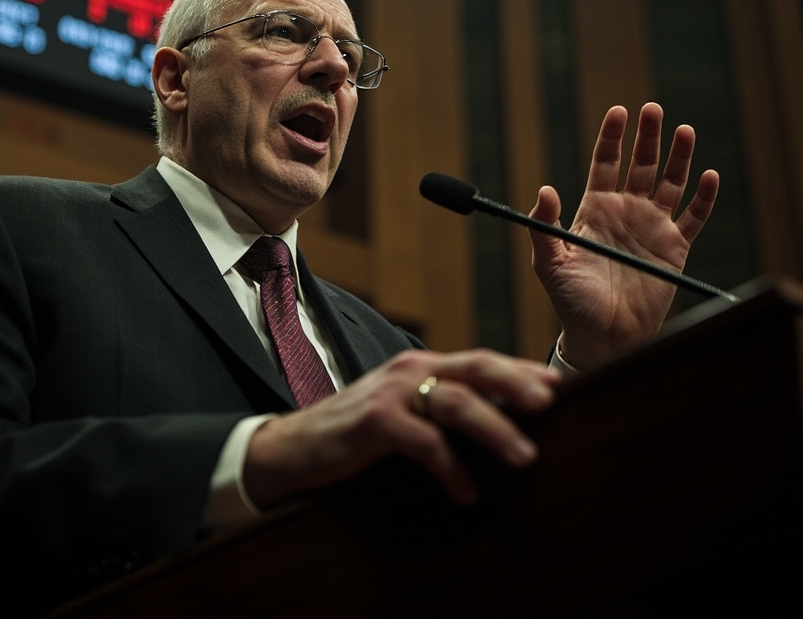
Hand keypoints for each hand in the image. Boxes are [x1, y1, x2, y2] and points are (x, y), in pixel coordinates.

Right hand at [243, 348, 557, 509]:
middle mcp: (410, 370)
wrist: (295, 446)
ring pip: (456, 402)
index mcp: (421, 365)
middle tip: (550, 402)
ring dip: (495, 429)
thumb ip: (440, 408)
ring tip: (524, 456)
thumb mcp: (403, 411)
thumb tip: (499, 424)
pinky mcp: (374, 421)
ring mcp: (391, 392)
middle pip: (475, 368)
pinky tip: (466, 492)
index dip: (518, 369)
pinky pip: (423, 442)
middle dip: (516, 383)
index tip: (557, 383)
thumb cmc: (356, 432)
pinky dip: (450, 469)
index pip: (479, 360)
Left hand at [529, 102, 718, 368]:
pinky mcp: (674, 248)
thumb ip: (544, 224)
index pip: (605, 162)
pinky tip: (709, 175)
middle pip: (640, 164)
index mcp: (595, 209)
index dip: (612, 137)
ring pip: (669, 183)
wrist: (601, 335)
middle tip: (652, 109)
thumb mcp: (549, 261)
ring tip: (684, 130)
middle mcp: (625, 212)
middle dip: (647, 136)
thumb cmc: (570, 299)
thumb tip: (544, 189)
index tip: (618, 111)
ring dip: (678, 157)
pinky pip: (694, 218)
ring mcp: (651, 228)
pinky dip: (704, 197)